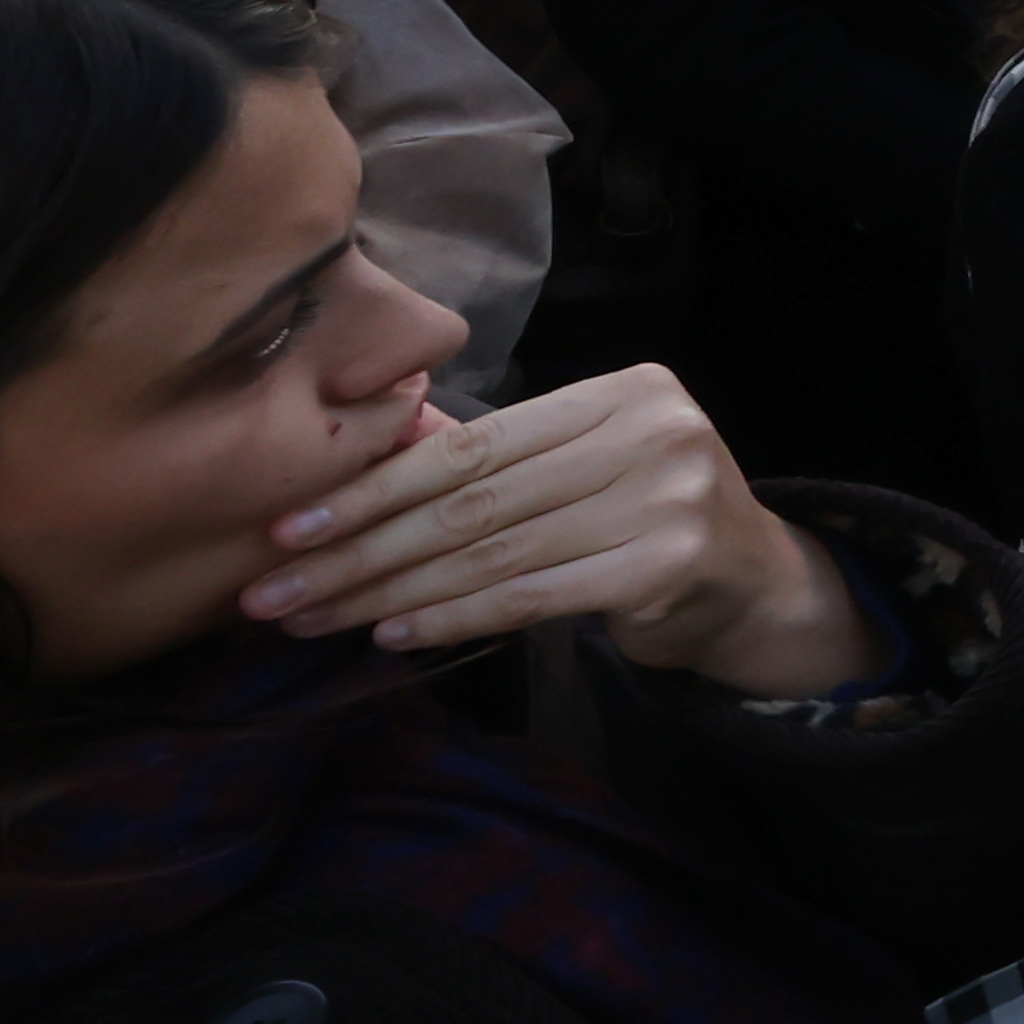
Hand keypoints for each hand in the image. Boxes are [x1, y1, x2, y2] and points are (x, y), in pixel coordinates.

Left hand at [249, 368, 867, 690]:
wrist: (753, 581)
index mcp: (623, 390)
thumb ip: (504, 464)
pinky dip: (453, 616)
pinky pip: (532, 596)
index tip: (286, 528)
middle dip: (358, 550)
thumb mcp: (587, 465)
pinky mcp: (666, 566)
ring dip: (386, 592)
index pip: (473, 444)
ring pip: (491, 552)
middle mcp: (650, 432)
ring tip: (312, 618)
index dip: (371, 488)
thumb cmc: (645, 517)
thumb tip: (353, 482)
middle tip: (270, 589)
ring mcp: (665, 497)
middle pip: (473, 502)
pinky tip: (393, 632)